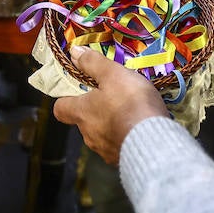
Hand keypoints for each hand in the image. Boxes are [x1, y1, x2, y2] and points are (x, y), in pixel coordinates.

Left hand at [53, 46, 167, 163]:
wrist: (153, 141)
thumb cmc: (130, 103)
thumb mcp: (112, 74)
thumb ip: (92, 63)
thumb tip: (74, 53)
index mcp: (81, 112)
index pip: (60, 108)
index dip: (66, 98)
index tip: (77, 89)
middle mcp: (87, 134)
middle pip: (83, 120)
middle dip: (94, 110)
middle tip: (112, 97)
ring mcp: (104, 150)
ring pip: (101, 134)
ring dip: (110, 124)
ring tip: (130, 112)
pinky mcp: (120, 160)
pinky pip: (117, 145)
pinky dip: (124, 136)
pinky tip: (138, 128)